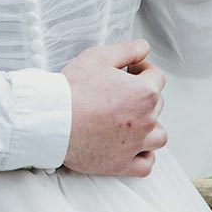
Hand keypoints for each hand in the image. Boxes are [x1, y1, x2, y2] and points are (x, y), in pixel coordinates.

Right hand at [61, 39, 167, 176]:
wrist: (52, 120)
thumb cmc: (73, 88)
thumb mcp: (98, 57)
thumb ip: (126, 50)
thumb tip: (144, 47)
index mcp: (144, 93)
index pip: (157, 77)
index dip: (143, 69)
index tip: (130, 69)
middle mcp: (146, 120)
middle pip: (157, 105)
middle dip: (143, 95)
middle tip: (120, 90)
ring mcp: (136, 145)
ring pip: (158, 136)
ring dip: (149, 127)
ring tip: (129, 119)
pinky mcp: (122, 164)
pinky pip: (146, 163)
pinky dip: (143, 154)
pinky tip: (130, 145)